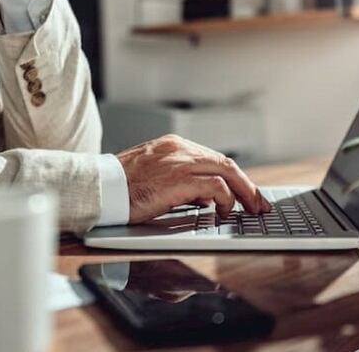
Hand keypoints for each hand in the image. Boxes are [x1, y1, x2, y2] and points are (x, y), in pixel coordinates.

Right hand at [116, 135, 270, 223]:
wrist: (99, 188)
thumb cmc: (119, 188)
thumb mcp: (153, 178)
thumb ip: (179, 182)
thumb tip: (204, 197)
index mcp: (172, 145)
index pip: (213, 158)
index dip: (233, 177)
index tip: (244, 191)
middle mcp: (179, 148)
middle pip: (226, 163)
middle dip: (247, 185)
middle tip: (259, 203)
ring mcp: (180, 161)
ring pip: (227, 171)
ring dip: (243, 193)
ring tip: (249, 210)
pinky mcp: (180, 178)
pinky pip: (216, 187)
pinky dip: (226, 200)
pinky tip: (224, 212)